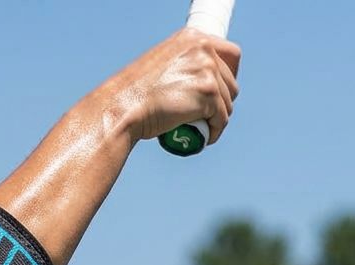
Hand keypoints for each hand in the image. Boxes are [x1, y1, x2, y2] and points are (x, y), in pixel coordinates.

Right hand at [112, 29, 241, 146]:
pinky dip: (215, 130)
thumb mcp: (159, 67)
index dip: (229, 75)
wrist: (123, 108)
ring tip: (203, 128)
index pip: (229, 53)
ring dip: (219, 118)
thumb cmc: (133, 95)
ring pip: (227, 102)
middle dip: (223, 100)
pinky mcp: (208, 95)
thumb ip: (179, 66)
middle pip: (230, 80)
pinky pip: (221, 118)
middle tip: (209, 115)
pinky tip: (206, 137)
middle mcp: (203, 49)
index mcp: (192, 38)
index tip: (220, 91)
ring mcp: (207, 71)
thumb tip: (191, 81)